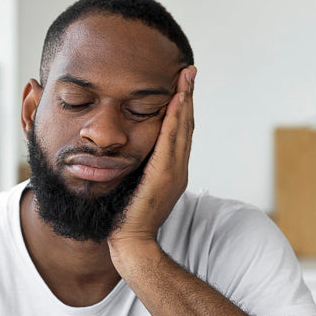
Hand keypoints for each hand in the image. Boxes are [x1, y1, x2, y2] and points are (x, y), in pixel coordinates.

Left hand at [108, 65, 195, 252]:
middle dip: (188, 97)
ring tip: (186, 77)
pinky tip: (175, 101)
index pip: (179, 133)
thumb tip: (128, 154)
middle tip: (189, 70)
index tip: (182, 85)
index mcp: (172, 172)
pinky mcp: (164, 176)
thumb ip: (138, 171)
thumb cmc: (126, 220)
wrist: (131, 244)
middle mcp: (178, 170)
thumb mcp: (135, 188)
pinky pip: (171, 142)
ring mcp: (174, 173)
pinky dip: (175, 120)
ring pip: (182, 129)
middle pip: (186, 126)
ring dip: (185, 101)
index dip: (182, 108)